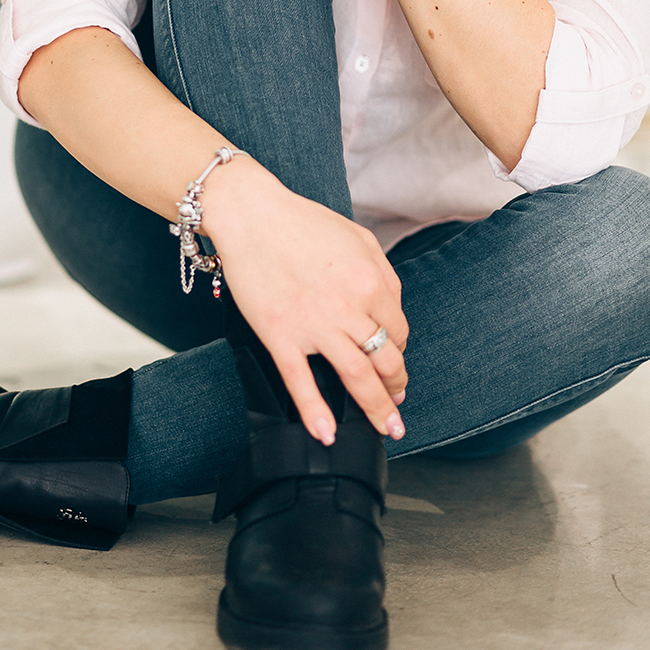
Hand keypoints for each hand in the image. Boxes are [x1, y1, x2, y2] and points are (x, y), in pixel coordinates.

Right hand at [202, 161, 408, 443]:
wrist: (250, 215)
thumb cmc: (302, 223)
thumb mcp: (359, 238)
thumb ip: (384, 275)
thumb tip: (394, 310)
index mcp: (370, 282)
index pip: (398, 331)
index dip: (399, 351)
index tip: (394, 361)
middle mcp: (348, 307)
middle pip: (386, 362)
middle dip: (396, 388)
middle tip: (396, 404)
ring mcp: (314, 324)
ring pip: (357, 378)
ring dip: (376, 409)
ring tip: (384, 428)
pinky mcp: (280, 335)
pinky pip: (301, 382)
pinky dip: (315, 413)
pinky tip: (325, 433)